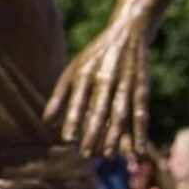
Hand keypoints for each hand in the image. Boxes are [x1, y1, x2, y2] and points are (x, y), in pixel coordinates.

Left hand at [44, 21, 149, 155]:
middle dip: (93, 132)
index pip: (78, 100)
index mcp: (85, 74)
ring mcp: (125, 83)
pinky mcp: (142, 87)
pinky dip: (140, 132)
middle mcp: (105, 78)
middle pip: (99, 110)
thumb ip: (60, 96)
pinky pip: (141, 113)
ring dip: (116, 136)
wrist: (128, 33)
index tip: (68, 139)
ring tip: (108, 156)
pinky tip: (136, 150)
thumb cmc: (95, 57)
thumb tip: (47, 122)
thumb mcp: (74, 70)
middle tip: (87, 154)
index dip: (73, 119)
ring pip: (121, 114)